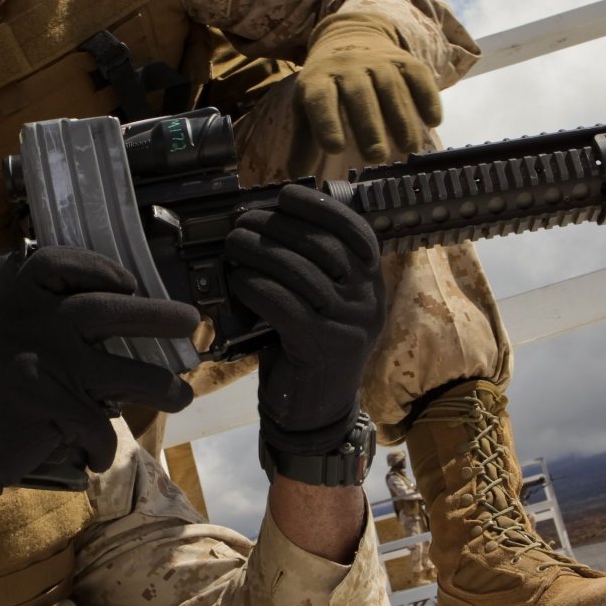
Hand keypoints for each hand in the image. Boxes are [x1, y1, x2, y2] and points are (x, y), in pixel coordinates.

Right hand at [0, 247, 197, 532]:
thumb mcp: (9, 338)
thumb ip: (51, 323)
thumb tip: (129, 317)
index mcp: (18, 302)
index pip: (60, 264)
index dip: (99, 267)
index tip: (130, 282)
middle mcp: (33, 325)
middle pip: (109, 310)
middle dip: (159, 316)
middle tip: (191, 322)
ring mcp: (44, 364)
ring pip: (125, 374)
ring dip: (162, 387)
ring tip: (181, 395)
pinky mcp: (52, 407)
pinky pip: (101, 427)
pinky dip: (106, 446)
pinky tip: (100, 454)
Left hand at [224, 184, 386, 454]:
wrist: (314, 410)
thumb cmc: (309, 347)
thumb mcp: (323, 303)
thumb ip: (313, 266)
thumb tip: (272, 217)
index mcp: (371, 284)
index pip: (356, 233)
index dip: (321, 208)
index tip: (285, 195)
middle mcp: (367, 302)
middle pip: (322, 246)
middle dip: (277, 226)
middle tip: (242, 222)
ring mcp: (349, 325)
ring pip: (300, 272)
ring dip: (259, 252)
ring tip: (233, 244)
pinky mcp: (322, 348)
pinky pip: (285, 305)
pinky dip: (257, 287)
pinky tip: (239, 281)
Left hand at [294, 13, 442, 163]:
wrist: (351, 37)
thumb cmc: (327, 85)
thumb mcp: (307, 106)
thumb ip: (304, 141)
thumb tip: (296, 178)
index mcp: (318, 79)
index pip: (320, 100)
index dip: (327, 122)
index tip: (335, 149)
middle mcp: (348, 66)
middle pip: (359, 95)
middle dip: (369, 126)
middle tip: (376, 157)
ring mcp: (378, 61)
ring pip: (391, 88)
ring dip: (402, 118)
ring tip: (408, 148)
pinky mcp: (405, 59)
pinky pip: (418, 76)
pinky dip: (428, 97)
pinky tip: (433, 121)